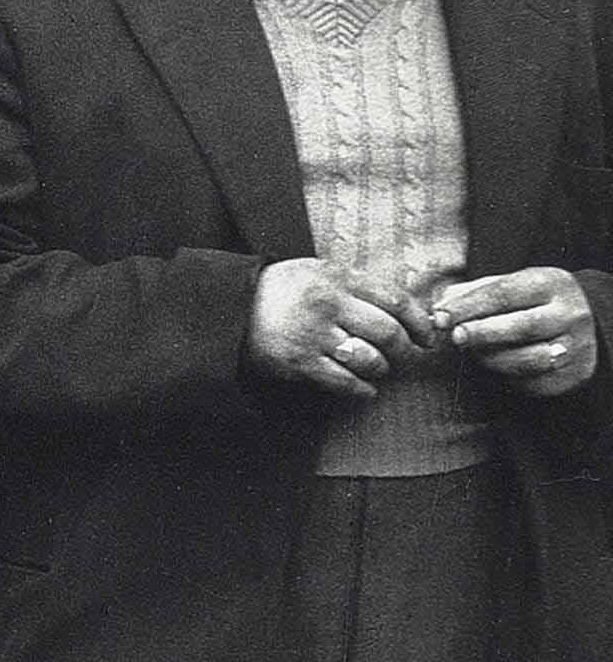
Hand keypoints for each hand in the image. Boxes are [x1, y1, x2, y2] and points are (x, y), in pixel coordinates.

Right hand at [245, 258, 441, 395]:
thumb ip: (359, 285)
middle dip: (406, 350)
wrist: (232, 307)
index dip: (420, 322)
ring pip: (369, 360)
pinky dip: (362, 390)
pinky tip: (365, 389)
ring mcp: (312, 336)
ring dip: (381, 369)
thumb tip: (409, 310)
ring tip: (378, 368)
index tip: (428, 335)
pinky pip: (344, 382)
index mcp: (337, 278)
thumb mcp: (320, 271)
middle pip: (388, 333)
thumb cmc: (283, 289)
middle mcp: (327, 306)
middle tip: (408, 356)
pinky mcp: (298, 362)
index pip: (396, 301)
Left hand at [430, 268, 599, 396]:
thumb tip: (440, 307)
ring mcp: (575, 346)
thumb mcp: (511, 285)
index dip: (468, 306)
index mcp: (551, 284)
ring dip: (491, 359)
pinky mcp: (574, 374)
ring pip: (528, 359)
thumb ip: (474, 293)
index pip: (503, 294)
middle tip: (455, 337)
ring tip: (474, 353)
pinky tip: (497, 367)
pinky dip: (508, 377)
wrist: (585, 325)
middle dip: (481, 334)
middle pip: (521, 327)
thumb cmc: (533, 303)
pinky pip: (534, 381)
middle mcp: (570, 314)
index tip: (440, 317)